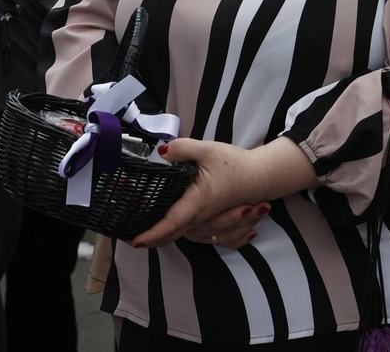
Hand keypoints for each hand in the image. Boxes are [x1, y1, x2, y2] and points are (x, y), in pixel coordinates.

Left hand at [131, 138, 275, 249]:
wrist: (259, 176)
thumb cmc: (235, 164)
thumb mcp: (208, 150)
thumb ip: (183, 149)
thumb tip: (161, 152)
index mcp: (197, 203)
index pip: (170, 224)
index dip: (152, 234)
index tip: (134, 241)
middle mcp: (200, 217)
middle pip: (172, 234)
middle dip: (151, 239)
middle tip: (130, 238)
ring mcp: (206, 221)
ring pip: (182, 235)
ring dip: (163, 238)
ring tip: (144, 235)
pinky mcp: (210, 220)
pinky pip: (193, 235)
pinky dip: (177, 236)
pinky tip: (167, 234)